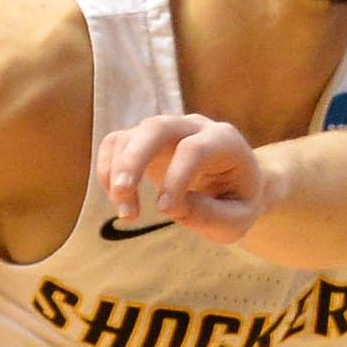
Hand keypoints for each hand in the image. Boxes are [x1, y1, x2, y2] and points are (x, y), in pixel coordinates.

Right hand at [96, 114, 264, 241]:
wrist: (234, 186)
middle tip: (121, 191)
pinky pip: (116, 144)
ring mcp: (167, 131)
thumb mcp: (238, 218)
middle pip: (156, 128)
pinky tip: (118, 199)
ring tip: (128, 214)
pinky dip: (108, 170)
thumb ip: (211, 215)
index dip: (177, 177)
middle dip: (134, 159)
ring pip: (131, 136)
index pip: (195, 149)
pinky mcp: (145, 141)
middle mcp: (193, 127)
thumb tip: (169, 207)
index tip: (164, 211)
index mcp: (225, 141)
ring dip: (118, 173)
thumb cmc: (239, 202)